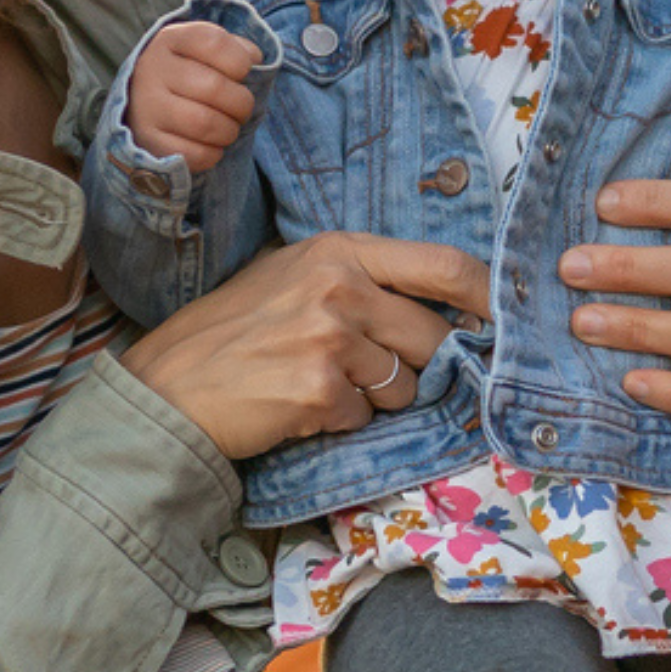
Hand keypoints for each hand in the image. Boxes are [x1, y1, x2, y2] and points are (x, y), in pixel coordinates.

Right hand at [122, 233, 490, 462]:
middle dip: (414, 365)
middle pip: (432, 335)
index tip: (502, 318)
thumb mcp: (291, 278)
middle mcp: (339, 285)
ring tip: (316, 385)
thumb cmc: (230, 334)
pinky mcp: (320, 389)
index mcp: (337, 249)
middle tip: (364, 373)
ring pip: (403, 385)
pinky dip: (337, 422)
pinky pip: (364, 417)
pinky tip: (295, 407)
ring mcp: (330, 337)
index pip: (443, 265)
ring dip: (372, 399)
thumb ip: (359, 280)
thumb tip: (439, 309)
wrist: (168, 387)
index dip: (485, 296)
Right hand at [126, 21, 262, 174]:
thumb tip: (255, 61)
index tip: (242, 73)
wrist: (143, 101)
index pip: (215, 43)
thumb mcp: (206, 51)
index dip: (241, 62)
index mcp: (171, 39)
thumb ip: (236, 50)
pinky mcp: (148, 141)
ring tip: (229, 128)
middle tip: (241, 109)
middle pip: (214, 87)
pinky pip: (194, 154)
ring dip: (229, 131)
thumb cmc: (188, 73)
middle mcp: (153, 69)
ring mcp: (146, 106)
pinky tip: (212, 146)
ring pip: (204, 123)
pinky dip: (213, 154)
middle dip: (242, 104)